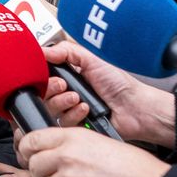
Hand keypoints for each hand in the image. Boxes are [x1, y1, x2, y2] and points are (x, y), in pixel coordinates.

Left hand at [18, 127, 170, 176]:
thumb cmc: (131, 166)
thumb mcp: (98, 142)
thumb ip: (70, 145)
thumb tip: (51, 152)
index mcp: (71, 137)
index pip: (32, 140)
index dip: (28, 150)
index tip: (31, 156)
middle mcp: (65, 156)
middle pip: (34, 166)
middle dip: (43, 174)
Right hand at [42, 41, 176, 146]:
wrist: (135, 108)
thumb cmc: (120, 84)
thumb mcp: (93, 60)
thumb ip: (67, 51)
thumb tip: (44, 49)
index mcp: (69, 75)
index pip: (45, 74)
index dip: (42, 75)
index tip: (47, 72)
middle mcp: (67, 92)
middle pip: (43, 93)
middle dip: (51, 88)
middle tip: (63, 85)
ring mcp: (70, 110)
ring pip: (50, 108)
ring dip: (62, 102)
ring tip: (78, 98)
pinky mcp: (75, 126)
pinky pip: (62, 122)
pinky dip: (73, 115)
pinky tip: (86, 109)